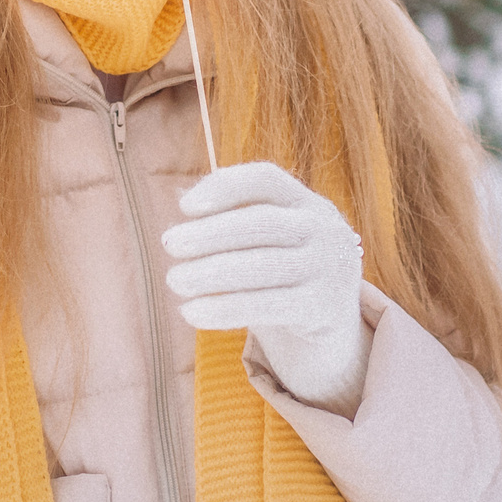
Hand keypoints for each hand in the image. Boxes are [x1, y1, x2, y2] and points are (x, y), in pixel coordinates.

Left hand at [162, 160, 373, 414]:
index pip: (266, 180)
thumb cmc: (284, 268)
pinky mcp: (322, 308)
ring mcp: (327, 269)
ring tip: (174, 280)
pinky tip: (192, 312)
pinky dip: (224, 309)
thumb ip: (235, 217)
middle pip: (262, 222)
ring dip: (211, 273)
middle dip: (211, 233)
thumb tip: (187, 201)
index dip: (224, 187)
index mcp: (307, 201)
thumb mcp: (271, 237)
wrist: (331, 321)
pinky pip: (266, 306)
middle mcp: (323, 228)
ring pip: (263, 266)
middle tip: (170, 244)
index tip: (185, 206)